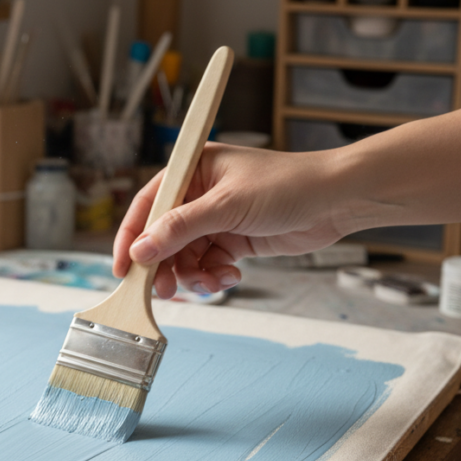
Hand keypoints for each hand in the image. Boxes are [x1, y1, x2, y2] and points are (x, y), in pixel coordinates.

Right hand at [113, 144, 350, 298]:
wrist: (338, 200)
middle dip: (164, 265)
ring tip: (210, 283)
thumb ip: (181, 228)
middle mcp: (199, 194)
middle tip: (165, 289)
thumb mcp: (227, 205)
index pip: (148, 204)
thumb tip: (141, 250)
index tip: (123, 267)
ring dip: (192, 275)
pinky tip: (230, 277)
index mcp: (192, 170)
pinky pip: (208, 264)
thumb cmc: (288, 184)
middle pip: (163, 237)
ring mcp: (216, 219)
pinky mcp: (234, 240)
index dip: (132, 236)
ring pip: (185, 256)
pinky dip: (214, 276)